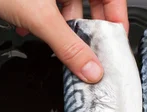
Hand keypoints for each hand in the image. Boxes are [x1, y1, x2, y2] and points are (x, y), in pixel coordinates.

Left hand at [0, 0, 128, 82]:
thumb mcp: (41, 18)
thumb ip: (68, 46)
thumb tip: (90, 69)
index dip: (118, 17)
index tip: (117, 40)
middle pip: (91, 1)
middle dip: (87, 28)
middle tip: (91, 50)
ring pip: (67, 4)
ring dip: (61, 28)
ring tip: (56, 44)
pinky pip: (47, 5)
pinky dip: (41, 20)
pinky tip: (28, 30)